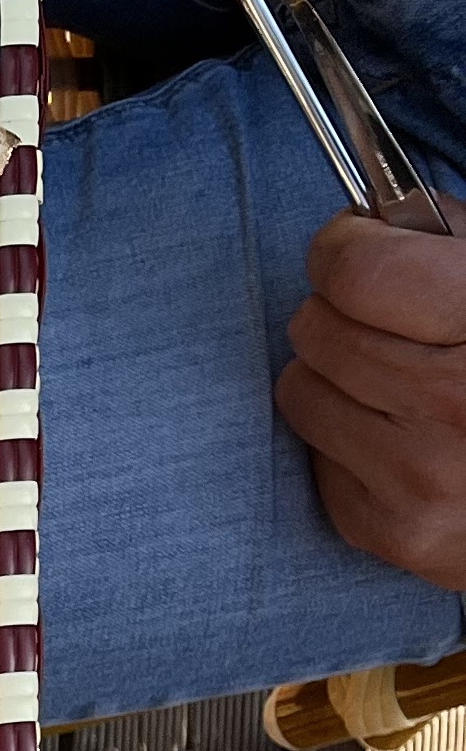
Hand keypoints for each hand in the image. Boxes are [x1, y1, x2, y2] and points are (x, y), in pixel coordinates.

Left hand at [276, 216, 465, 591]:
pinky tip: (407, 440)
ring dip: (336, 378)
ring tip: (398, 380)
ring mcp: (422, 479)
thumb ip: (447, 240)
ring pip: (301, 392)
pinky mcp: (393, 531)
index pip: (358, 272)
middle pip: (316, 329)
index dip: (346, 246)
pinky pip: (317, 459)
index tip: (354, 244)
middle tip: (387, 319)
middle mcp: (455, 406)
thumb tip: (364, 220)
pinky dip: (350, 443)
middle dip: (343, 312)